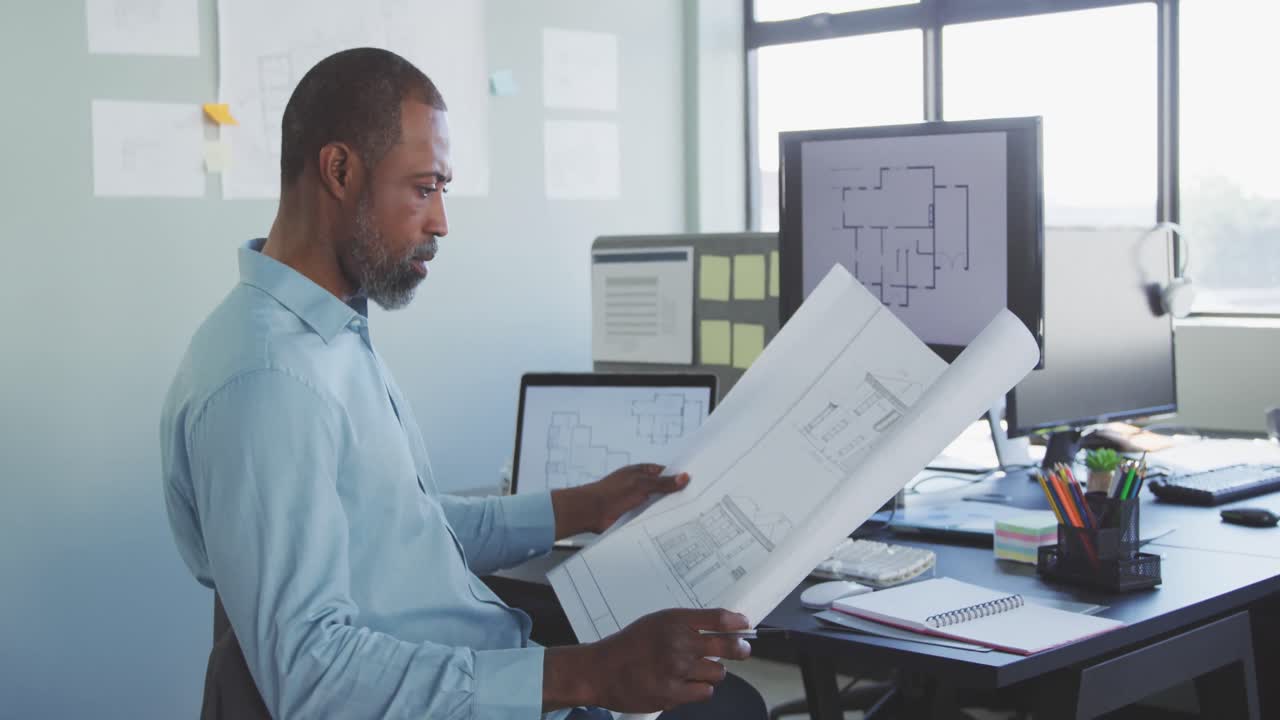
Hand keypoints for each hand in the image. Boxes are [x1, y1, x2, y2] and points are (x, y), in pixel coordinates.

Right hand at [542, 609, 751, 712]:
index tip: (745, 625)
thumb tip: (724, 628)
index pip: (718, 618)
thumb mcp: (657, 623)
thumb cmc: (630, 645)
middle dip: (740, 649)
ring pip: (718, 673)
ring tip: (695, 670)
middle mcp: (677, 643)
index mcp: (674, 621)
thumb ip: (688, 624)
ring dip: (711, 672)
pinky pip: (704, 692)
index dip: (738, 622)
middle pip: (727, 646)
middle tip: (742, 649)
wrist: (601, 670)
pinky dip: (699, 689)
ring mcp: (676, 670)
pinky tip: (685, 683)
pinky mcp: (673, 693)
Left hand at [552, 464, 688, 537]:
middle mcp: (641, 486)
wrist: (591, 512)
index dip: (679, 477)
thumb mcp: (641, 484)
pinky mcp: (635, 517)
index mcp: (642, 472)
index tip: (696, 483)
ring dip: (668, 510)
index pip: (666, 473)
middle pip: (664, 490)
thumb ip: (663, 483)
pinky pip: (651, 518)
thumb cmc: (612, 493)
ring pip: (659, 505)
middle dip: (676, 495)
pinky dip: (659, 521)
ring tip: (691, 515)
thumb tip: (684, 477)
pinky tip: (673, 525)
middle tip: (698, 501)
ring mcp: (639, 502)